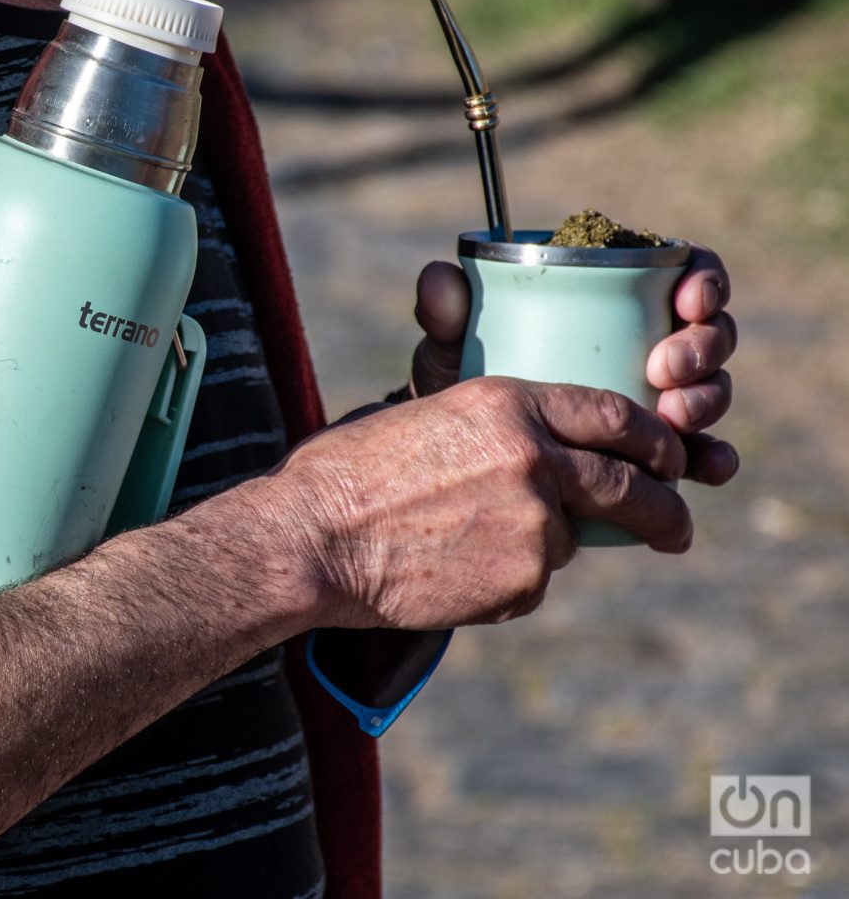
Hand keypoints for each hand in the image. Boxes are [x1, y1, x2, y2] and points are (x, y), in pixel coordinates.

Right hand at [263, 377, 689, 631]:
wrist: (312, 539)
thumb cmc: (346, 472)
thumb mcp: (423, 415)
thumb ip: (493, 429)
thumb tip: (533, 448)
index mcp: (507, 403)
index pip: (612, 413)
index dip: (650, 438)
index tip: (667, 457)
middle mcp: (534, 456)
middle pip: (631, 484)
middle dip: (663, 509)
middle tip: (674, 525)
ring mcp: (534, 522)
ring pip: (571, 539)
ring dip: (542, 547)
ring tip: (474, 550)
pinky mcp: (523, 581)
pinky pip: (534, 582)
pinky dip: (507, 581)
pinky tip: (452, 572)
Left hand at [406, 248, 737, 485]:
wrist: (464, 461)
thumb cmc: (469, 383)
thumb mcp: (454, 347)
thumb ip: (445, 311)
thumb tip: (439, 277)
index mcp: (619, 299)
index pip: (684, 273)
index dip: (703, 280)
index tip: (683, 300)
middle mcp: (653, 344)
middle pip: (709, 334)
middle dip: (702, 349)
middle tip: (662, 370)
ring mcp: (663, 399)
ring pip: (712, 389)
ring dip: (706, 401)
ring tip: (672, 419)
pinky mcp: (662, 454)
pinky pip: (707, 453)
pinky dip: (716, 457)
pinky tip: (707, 468)